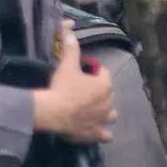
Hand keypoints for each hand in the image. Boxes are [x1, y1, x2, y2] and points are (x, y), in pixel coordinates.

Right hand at [34, 21, 114, 143]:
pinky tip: (95, 129)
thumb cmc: (63, 87)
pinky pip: (106, 135)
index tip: (81, 72)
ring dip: (104, 112)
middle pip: (108, 94)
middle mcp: (109, 102)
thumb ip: (71, 49)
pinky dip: (102, 132)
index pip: (104, 73)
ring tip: (90, 109)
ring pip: (111, 114)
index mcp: (104, 85)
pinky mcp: (96, 133)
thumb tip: (71, 31)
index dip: (93, 71)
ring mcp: (104, 119)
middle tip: (80, 89)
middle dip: (98, 92)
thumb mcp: (66, 66)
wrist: (55, 112)